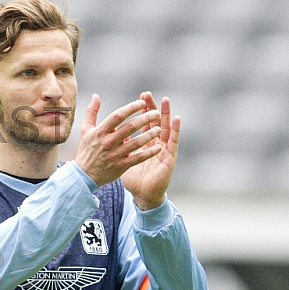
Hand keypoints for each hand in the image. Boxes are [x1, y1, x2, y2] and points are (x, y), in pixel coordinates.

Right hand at [75, 94, 162, 187]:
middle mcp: (108, 142)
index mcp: (100, 131)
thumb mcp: (85, 130)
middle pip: (130, 127)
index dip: (131, 108)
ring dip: (149, 135)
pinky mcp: (120, 166)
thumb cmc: (86, 150)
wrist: (84, 175)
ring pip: (136, 142)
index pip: (117, 116)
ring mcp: (114, 154)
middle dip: (145, 118)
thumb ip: (91, 112)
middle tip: (156, 113)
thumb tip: (95, 96)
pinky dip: (149, 153)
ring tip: (159, 129)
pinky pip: (138, 158)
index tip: (142, 103)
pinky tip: (159, 148)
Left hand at [120, 92, 178, 209]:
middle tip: (148, 94)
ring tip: (165, 100)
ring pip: (165, 128)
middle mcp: (154, 144)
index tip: (140, 98)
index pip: (143, 123)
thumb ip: (118, 145)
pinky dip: (176, 130)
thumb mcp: (122, 159)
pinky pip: (173, 142)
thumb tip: (111, 133)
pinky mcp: (169, 157)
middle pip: (154, 122)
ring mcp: (163, 149)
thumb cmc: (133, 178)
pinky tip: (177, 119)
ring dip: (165, 114)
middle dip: (151, 108)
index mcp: (143, 143)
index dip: (142, 111)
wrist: (142, 195)